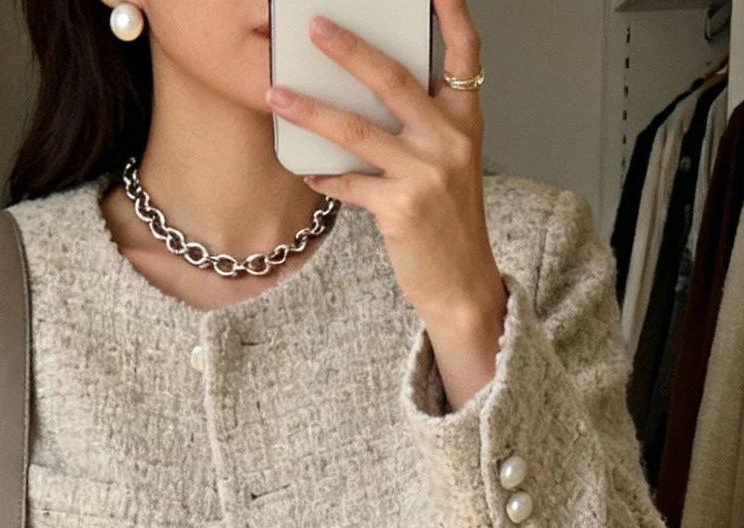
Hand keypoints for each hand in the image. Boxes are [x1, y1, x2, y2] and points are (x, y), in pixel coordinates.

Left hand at [266, 4, 506, 410]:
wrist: (462, 283)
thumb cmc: (449, 220)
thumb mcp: (449, 160)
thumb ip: (422, 121)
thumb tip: (366, 89)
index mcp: (465, 118)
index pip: (464, 49)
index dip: (450, 10)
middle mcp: (450, 140)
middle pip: (393, 80)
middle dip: (348, 49)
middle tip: (313, 27)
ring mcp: (427, 174)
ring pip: (358, 130)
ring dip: (311, 111)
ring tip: (278, 94)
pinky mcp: (402, 209)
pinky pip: (350, 184)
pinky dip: (325, 177)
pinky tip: (306, 171)